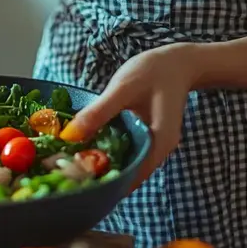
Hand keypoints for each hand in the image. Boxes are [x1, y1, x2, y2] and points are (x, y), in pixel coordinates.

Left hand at [59, 43, 198, 189]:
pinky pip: (127, 152)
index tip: (78, 185)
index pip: (132, 176)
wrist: (177, 62)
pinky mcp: (146, 138)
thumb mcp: (123, 88)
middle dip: (101, 177)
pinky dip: (109, 153)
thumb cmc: (154, 71)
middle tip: (69, 178)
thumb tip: (70, 135)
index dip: (106, 182)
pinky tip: (89, 149)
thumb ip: (99, 112)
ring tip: (74, 167)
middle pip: (129, 174)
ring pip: (128, 164)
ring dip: (104, 166)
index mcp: (160, 142)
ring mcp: (154, 145)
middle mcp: (160, 150)